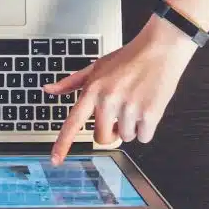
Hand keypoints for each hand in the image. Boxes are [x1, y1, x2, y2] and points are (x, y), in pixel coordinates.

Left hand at [45, 14, 197, 162]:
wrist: (160, 49)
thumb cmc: (128, 58)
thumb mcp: (96, 67)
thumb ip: (71, 82)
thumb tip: (49, 90)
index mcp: (93, 90)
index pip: (73, 122)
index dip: (63, 143)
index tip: (55, 160)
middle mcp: (108, 100)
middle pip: (102, 138)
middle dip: (110, 132)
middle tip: (118, 115)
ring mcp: (129, 108)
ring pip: (125, 137)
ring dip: (131, 127)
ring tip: (135, 103)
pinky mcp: (149, 113)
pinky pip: (143, 137)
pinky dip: (146, 128)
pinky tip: (147, 107)